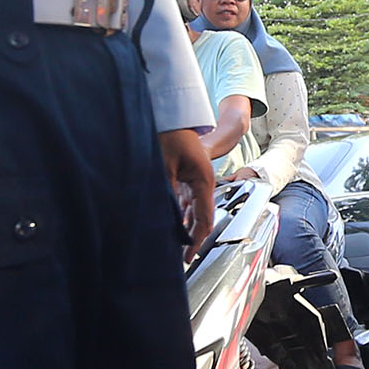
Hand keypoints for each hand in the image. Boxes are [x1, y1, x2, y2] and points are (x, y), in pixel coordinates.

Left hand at [161, 129, 216, 259]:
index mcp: (204, 180)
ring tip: (175, 243)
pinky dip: (179, 212)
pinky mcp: (186, 175)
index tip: (189, 255)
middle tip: (183, 256)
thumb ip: (167, 195)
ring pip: (193, 208)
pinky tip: (171, 222)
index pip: (205, 218)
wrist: (169, 113)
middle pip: (201, 216)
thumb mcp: (164, 168)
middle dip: (191, 236)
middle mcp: (202, 181)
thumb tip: (165, 219)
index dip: (197, 239)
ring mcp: (195, 178)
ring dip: (185, 225)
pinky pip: (185, 198)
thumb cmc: (170, 134)